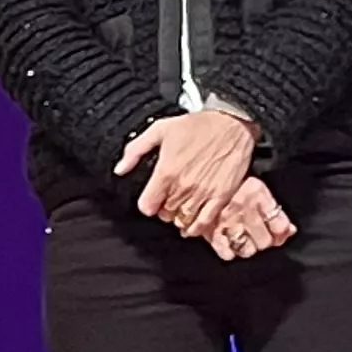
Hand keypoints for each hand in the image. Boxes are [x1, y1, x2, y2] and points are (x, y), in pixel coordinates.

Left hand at [116, 107, 257, 233]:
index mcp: (166, 172)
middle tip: (169, 200)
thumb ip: (135, 150)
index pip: (147, 206)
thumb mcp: (159, 130)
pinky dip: (196, 228)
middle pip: (165, 214)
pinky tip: (192, 226)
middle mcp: (183, 186)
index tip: (152, 199)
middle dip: (164, 209)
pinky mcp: (221, 197)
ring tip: (182, 207)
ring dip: (179, 217)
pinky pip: (205, 222)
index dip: (147, 204)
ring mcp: (203, 193)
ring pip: (183, 220)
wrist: (231, 123)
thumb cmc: (197, 125)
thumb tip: (119, 169)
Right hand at [204, 175, 294, 261]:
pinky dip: (229, 252)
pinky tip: (229, 245)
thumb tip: (290, 231)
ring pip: (247, 250)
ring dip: (248, 247)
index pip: (280, 226)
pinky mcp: (209, 230)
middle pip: (264, 242)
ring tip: (244, 239)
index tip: (275, 232)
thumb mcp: (258, 190)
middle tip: (258, 234)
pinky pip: (225, 252)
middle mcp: (243, 209)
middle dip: (263, 240)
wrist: (202, 178)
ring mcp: (226, 221)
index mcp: (257, 194)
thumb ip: (276, 211)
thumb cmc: (232, 184)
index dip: (280, 233)